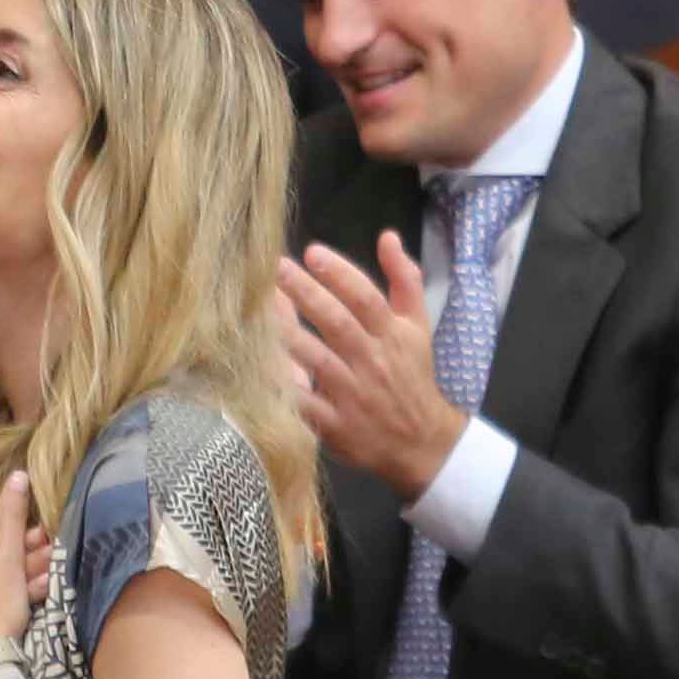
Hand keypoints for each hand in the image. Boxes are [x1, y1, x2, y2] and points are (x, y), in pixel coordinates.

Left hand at [274, 235, 467, 501]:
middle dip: (307, 294)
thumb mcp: (418, 325)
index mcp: (392, 335)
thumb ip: (405, 279)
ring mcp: (353, 395)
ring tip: (259, 310)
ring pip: (317, 361)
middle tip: (276, 269)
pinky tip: (257, 365)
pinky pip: (305, 403)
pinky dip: (283, 386)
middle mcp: (372, 361)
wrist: (422, 442)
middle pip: (338, 324)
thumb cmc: (412, 375)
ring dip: (288, 335)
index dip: (341, 274)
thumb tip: (387, 236)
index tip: (313, 252)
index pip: (366, 299)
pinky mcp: (336, 424)